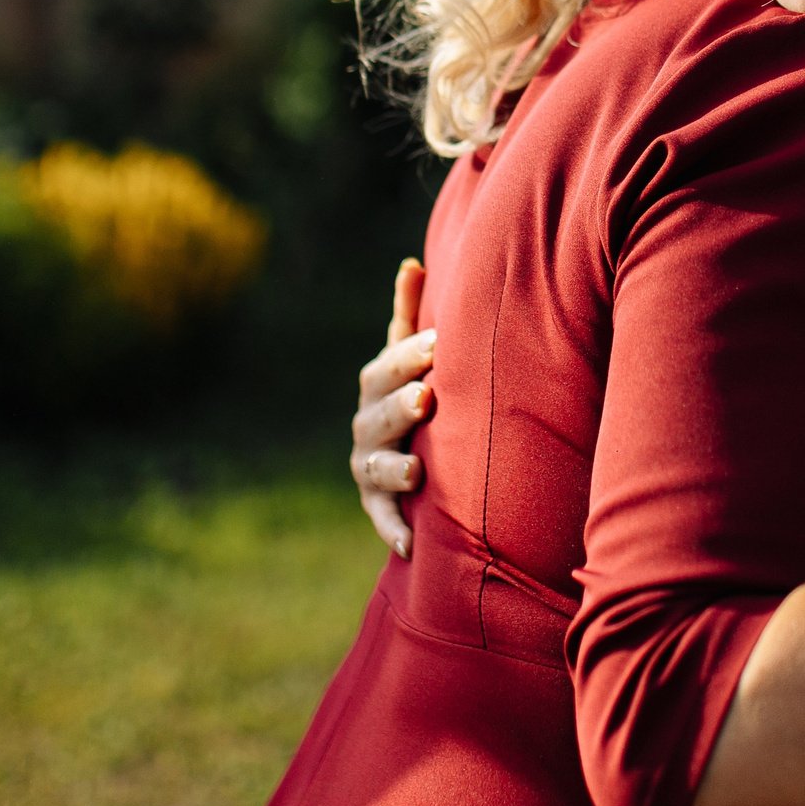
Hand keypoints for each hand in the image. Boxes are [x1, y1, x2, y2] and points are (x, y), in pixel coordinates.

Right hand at [352, 258, 435, 556]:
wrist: (409, 464)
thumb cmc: (414, 397)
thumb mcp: (411, 360)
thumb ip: (409, 316)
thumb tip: (412, 262)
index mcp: (377, 387)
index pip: (387, 367)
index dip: (408, 357)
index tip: (437, 345)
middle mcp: (367, 426)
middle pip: (378, 415)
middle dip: (400, 407)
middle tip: (425, 399)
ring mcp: (369, 468)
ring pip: (375, 468)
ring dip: (394, 468)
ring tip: (418, 469)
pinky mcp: (379, 507)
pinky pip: (384, 520)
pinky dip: (395, 531)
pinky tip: (412, 543)